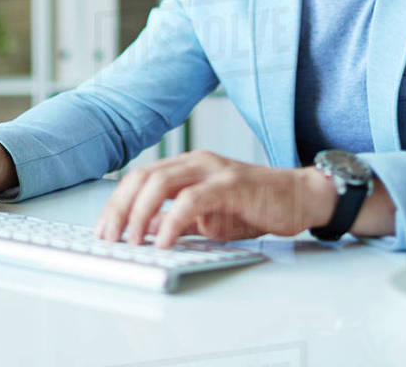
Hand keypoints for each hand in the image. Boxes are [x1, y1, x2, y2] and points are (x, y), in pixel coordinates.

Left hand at [93, 150, 336, 248]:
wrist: (301, 197)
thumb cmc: (256, 207)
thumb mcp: (209, 218)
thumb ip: (178, 221)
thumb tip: (146, 232)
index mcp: (187, 167)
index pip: (141, 178)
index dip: (117, 203)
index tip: (103, 230)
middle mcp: (196, 162)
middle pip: (143, 176)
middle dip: (119, 208)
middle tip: (107, 237)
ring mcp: (213, 170)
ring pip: (160, 182)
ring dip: (139, 213)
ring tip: (131, 241)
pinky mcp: (231, 184)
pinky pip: (191, 199)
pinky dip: (172, 221)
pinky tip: (165, 242)